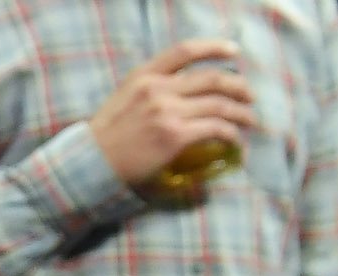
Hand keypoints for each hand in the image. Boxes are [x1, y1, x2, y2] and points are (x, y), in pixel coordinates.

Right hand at [87, 40, 253, 191]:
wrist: (87, 166)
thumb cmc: (104, 139)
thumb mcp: (122, 100)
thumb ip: (149, 90)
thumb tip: (181, 92)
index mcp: (143, 76)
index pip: (185, 50)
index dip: (215, 47)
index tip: (234, 52)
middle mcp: (157, 89)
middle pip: (213, 79)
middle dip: (239, 87)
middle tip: (249, 97)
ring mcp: (167, 112)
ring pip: (220, 105)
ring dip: (241, 113)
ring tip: (250, 121)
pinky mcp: (175, 136)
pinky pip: (216, 129)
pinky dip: (232, 134)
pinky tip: (235, 141)